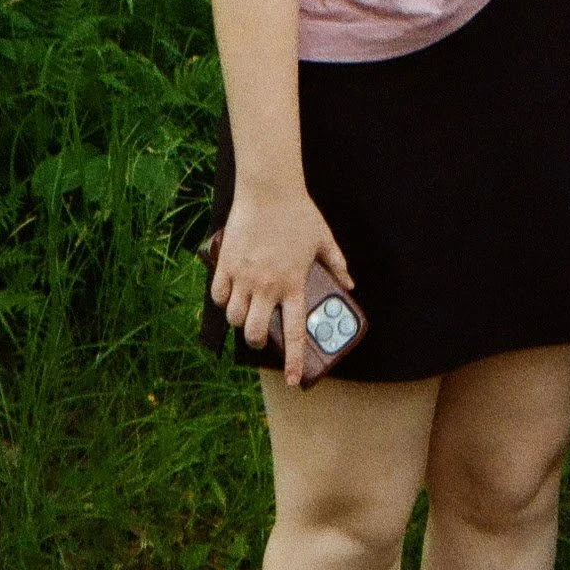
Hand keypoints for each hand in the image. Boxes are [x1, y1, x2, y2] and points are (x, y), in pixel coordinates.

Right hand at [210, 184, 351, 387]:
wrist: (269, 189)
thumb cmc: (298, 213)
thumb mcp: (323, 239)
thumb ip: (336, 264)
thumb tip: (349, 283)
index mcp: (293, 283)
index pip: (294, 332)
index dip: (293, 360)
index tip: (293, 380)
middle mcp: (267, 285)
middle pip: (256, 333)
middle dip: (258, 342)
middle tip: (262, 336)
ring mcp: (244, 276)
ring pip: (235, 318)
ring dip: (240, 321)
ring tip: (247, 313)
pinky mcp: (227, 264)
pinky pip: (219, 295)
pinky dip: (224, 300)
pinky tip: (231, 294)